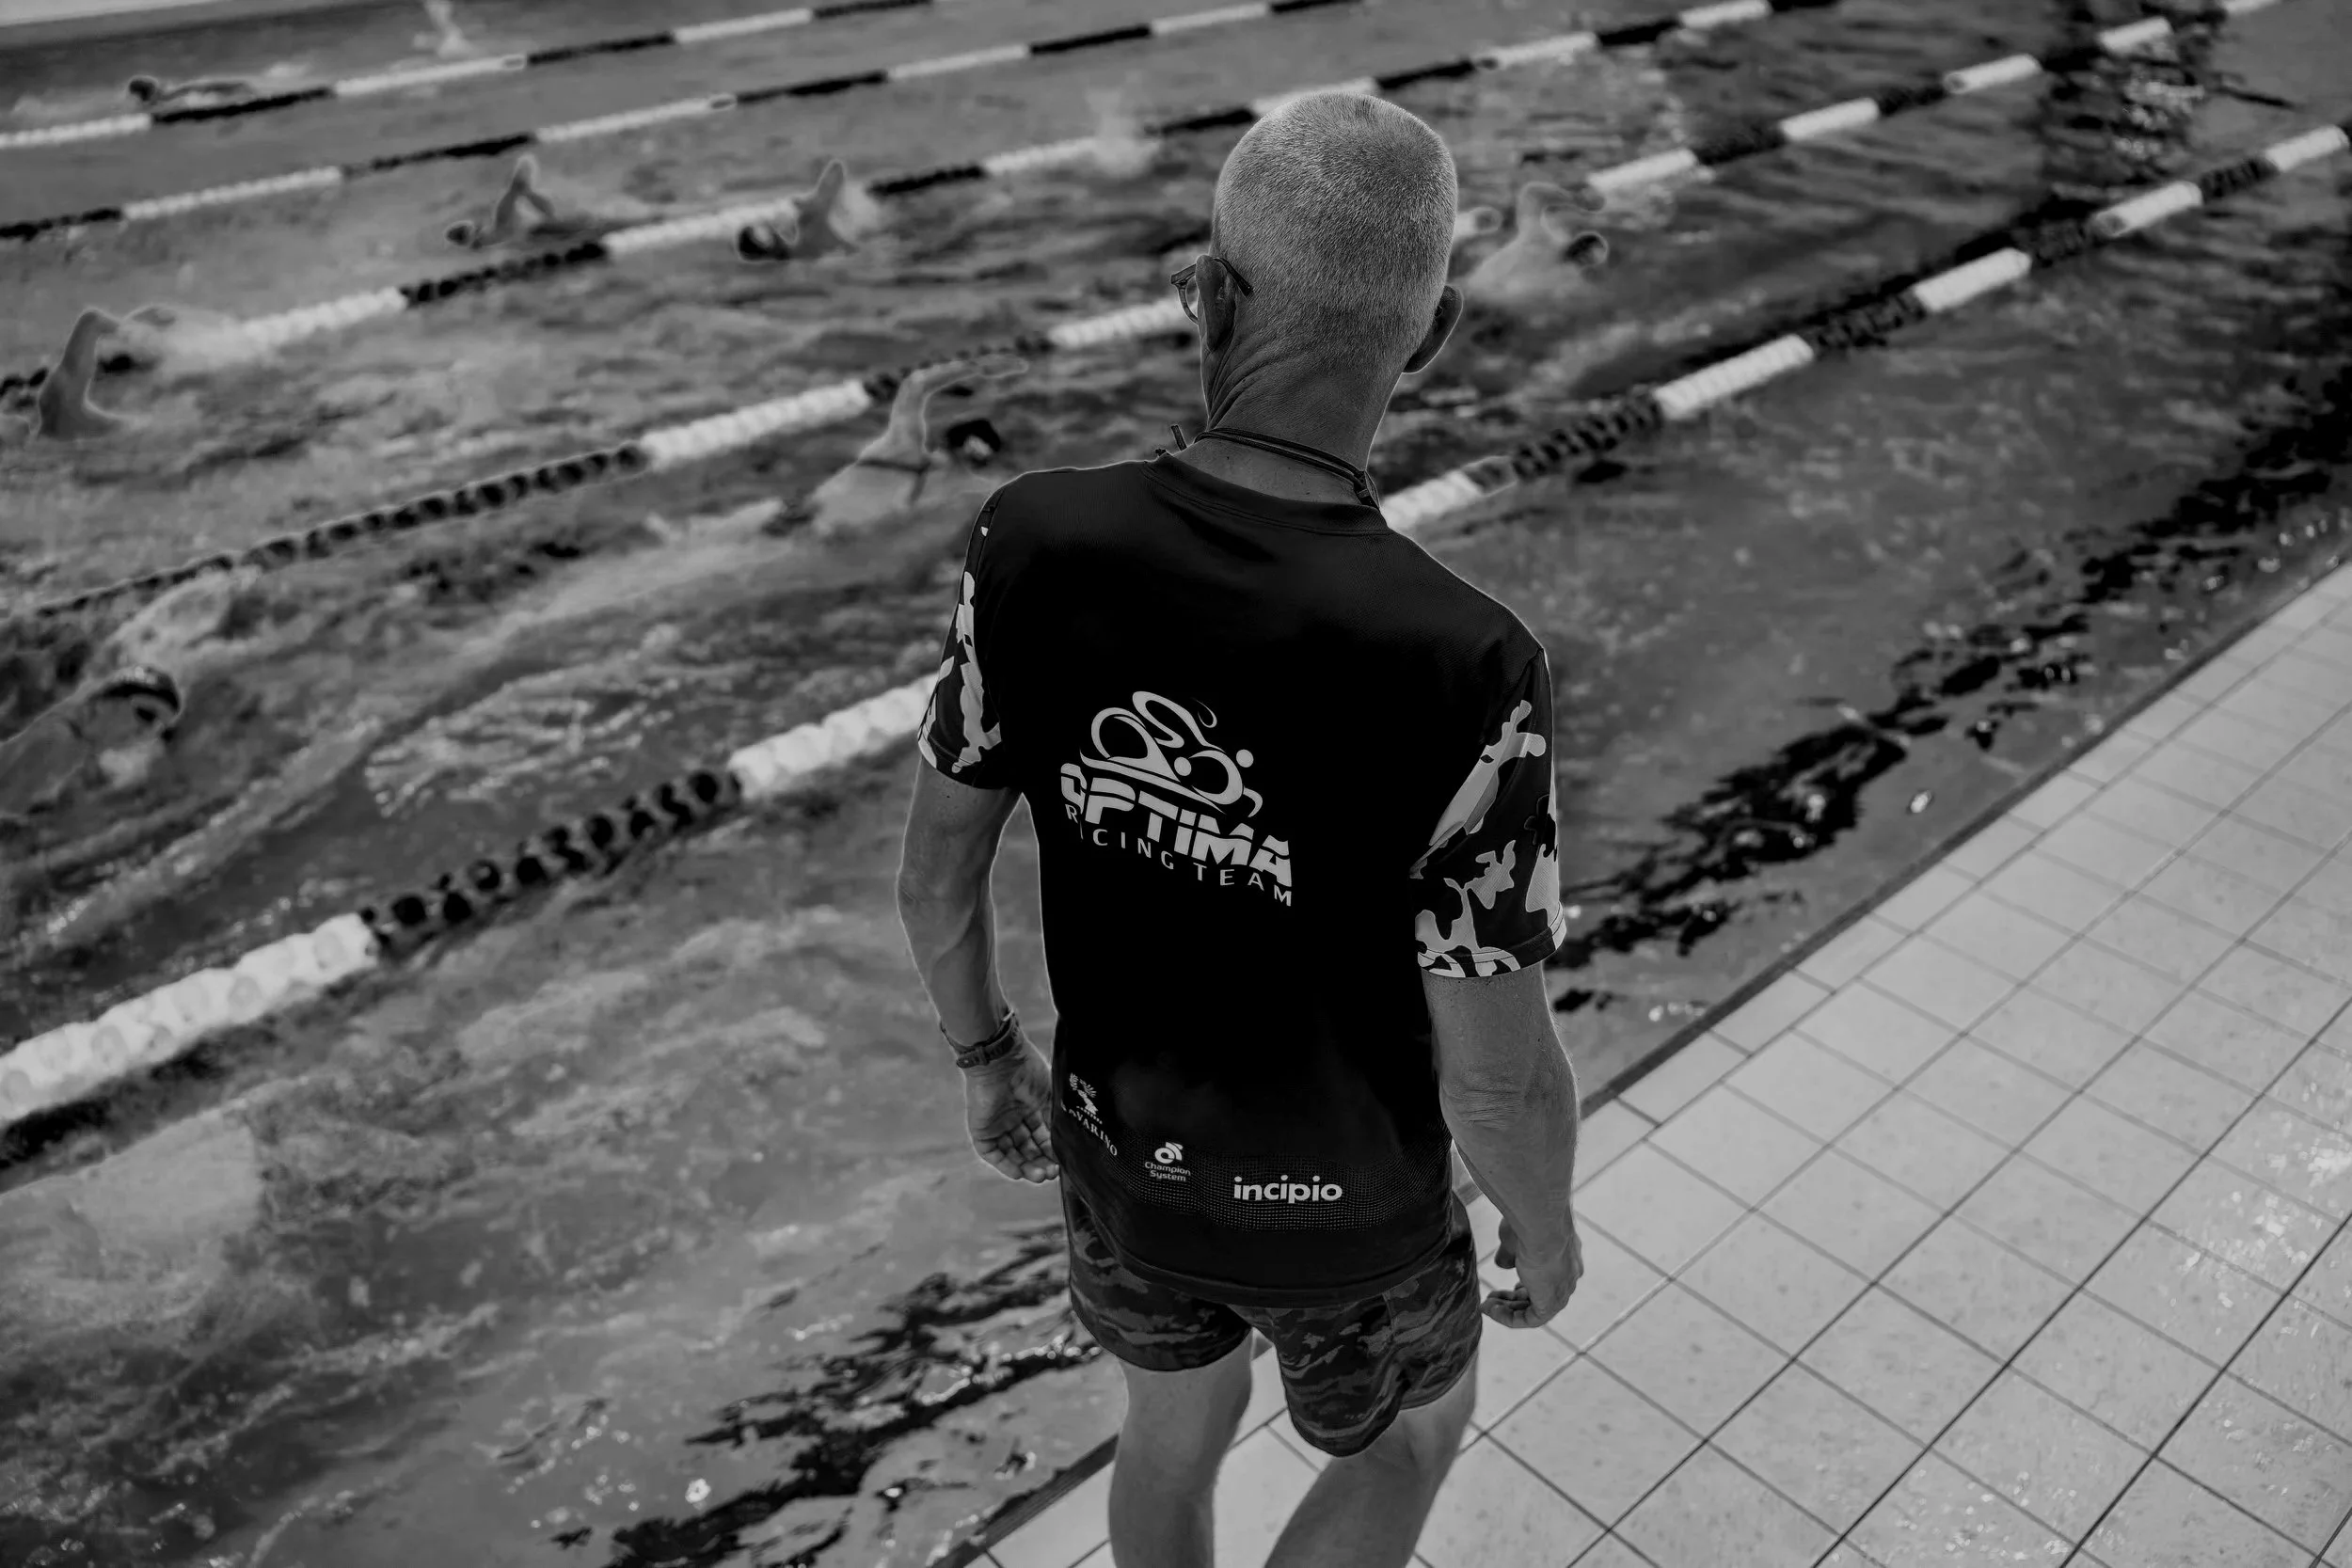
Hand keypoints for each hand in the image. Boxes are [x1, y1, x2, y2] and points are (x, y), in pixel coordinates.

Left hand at [963, 1044, 1060, 1183]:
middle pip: (1026, 1147)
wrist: (1001, 1059)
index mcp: (1030, 1107)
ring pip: (1011, 1152)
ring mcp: (997, 1124)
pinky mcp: (981, 1129)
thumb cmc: (1027, 1070)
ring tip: (1040, 1176)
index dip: (1050, 1150)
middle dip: (1039, 1162)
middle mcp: (1013, 1117)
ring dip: (1025, 1166)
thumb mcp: (1048, 1095)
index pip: (1040, 1136)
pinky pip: (991, 1152)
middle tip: (1052, 1173)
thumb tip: (1062, 1141)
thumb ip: (1053, 1118)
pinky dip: (1004, 1164)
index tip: (1061, 1162)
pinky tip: (1019, 1173)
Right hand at [1481, 1211, 1582, 1329]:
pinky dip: (1509, 1318)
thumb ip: (1509, 1253)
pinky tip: (1491, 1310)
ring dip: (1508, 1310)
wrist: (1540, 1224)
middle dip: (1513, 1299)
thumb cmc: (1529, 1223)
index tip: (1510, 1287)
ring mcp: (1562, 1290)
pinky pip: (1531, 1319)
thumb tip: (1503, 1264)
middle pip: (1540, 1294)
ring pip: (1535, 1309)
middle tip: (1490, 1299)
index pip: (1547, 1277)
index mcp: (1565, 1255)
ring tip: (1486, 1307)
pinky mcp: (1552, 1303)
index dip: (1527, 1285)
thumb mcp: (1513, 1238)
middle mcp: (1568, 1275)